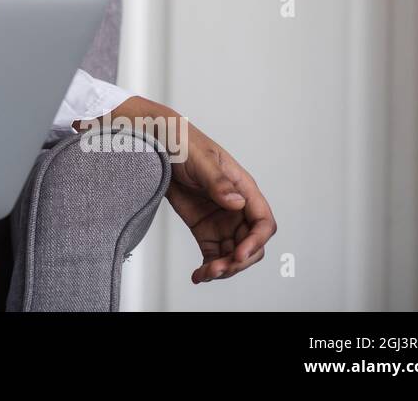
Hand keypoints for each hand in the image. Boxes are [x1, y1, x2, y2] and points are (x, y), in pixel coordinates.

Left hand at [163, 119, 275, 283]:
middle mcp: (236, 208)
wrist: (155, 144)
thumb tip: (237, 203)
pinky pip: (213, 254)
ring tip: (205, 273)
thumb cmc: (183, 143)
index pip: (262, 222)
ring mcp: (221, 220)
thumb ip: (218, 182)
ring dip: (223, 268)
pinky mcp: (204, 229)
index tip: (239, 253)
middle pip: (251, 244)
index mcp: (243, 189)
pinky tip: (199, 275)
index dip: (256, 241)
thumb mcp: (201, 159)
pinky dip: (209, 267)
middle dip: (238, 260)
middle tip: (218, 268)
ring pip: (232, 254)